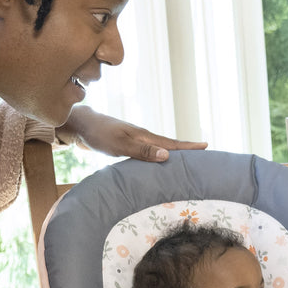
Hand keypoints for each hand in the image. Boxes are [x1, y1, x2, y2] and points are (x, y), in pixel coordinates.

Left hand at [57, 106, 207, 161]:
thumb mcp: (120, 145)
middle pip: (170, 145)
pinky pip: (150, 152)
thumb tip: (167, 155)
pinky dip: (160, 157)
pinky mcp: (128, 145)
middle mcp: (144, 137)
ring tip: (188, 161)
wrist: (80, 125)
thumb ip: (142, 150)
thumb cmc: (99, 135)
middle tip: (204, 154)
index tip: (206, 146)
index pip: (172, 143)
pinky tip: (161, 162)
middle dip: (187, 150)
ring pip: (161, 148)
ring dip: (175, 154)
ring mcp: (136, 140)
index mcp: (145, 136)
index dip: (189, 147)